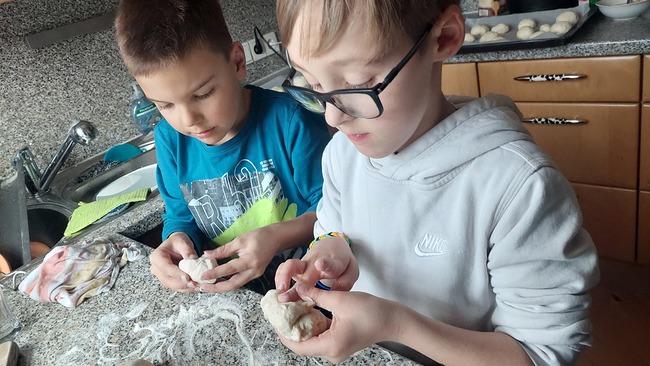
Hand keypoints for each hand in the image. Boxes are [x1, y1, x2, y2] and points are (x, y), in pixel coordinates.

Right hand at [149, 232, 198, 291]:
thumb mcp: (182, 241)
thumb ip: (187, 250)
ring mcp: (161, 275)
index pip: (165, 267)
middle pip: (167, 279)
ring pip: (171, 285)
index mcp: (157, 256)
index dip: (176, 273)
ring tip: (197, 286)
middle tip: (195, 284)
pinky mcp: (167, 280)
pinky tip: (195, 287)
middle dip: (182, 283)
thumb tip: (193, 259)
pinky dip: (185, 288)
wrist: (176, 246)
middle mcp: (156, 268)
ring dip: (184, 287)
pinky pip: (175, 287)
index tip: (187, 278)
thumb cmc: (177, 242)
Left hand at [198, 226, 278, 292]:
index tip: (202, 276)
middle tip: (202, 287)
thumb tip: (206, 255)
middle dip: (216, 288)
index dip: (215, 273)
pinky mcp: (254, 275)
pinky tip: (218, 282)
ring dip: (221, 287)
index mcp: (250, 261)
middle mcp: (253, 271)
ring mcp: (255, 275)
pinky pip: (239, 282)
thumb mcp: (239, 240)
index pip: (229, 269)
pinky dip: (228, 283)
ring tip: (207, 286)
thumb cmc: (259, 236)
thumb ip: (223, 250)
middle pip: (233, 285)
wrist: (276, 238)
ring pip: (236, 285)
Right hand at [275, 236, 357, 301]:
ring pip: (289, 266)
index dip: (324, 264)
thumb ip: (346, 282)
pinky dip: (278, 278)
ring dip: (282, 279)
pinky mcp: (296, 267)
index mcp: (332, 263)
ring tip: (280, 294)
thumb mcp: (352, 270)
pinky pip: (283, 268)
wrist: (332, 244)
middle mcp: (315, 262)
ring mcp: (304, 264)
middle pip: (305, 272)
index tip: (320, 264)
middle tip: (286, 298)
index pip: (329, 263)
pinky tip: (278, 290)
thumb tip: (334, 291)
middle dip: (295, 285)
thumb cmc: (342, 261)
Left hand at [278, 282, 395, 363]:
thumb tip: (298, 288)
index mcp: (329, 346)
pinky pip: (321, 337)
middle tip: (282, 310)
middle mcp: (331, 353)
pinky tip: (309, 310)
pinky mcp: (340, 344)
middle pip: (302, 344)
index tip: (275, 318)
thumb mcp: (340, 300)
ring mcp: (336, 350)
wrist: (393, 320)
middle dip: (291, 327)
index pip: (297, 345)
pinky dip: (313, 325)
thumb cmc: (371, 312)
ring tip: (293, 308)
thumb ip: (316, 294)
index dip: (283, 332)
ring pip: (311, 340)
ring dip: (302, 325)